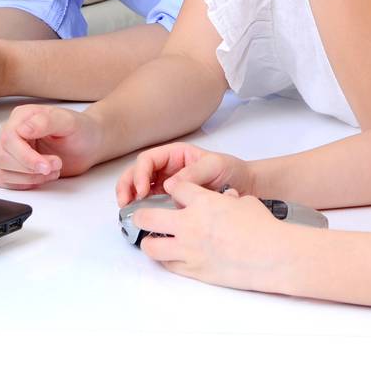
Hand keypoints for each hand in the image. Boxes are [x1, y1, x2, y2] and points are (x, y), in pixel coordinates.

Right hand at [0, 105, 104, 187]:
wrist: (88, 144)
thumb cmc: (80, 130)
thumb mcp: (69, 122)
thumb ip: (46, 122)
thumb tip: (22, 129)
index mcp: (22, 116)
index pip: (8, 138)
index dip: (25, 156)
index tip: (46, 165)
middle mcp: (12, 132)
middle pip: (2, 156)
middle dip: (30, 168)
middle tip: (56, 165)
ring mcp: (10, 150)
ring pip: (1, 170)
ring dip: (29, 177)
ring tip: (52, 170)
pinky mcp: (12, 167)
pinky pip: (3, 180)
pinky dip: (23, 184)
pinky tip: (42, 177)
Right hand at [116, 142, 253, 204]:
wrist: (245, 186)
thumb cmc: (231, 170)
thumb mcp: (215, 165)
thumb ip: (193, 173)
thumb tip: (169, 185)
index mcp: (175, 154)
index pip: (148, 160)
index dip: (140, 173)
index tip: (143, 190)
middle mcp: (167, 168)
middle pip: (138, 172)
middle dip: (127, 185)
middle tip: (125, 202)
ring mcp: (167, 184)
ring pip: (140, 187)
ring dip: (130, 197)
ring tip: (128, 210)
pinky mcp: (170, 201)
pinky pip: (151, 202)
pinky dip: (143, 208)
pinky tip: (142, 217)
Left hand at [132, 179, 299, 292]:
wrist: (273, 256)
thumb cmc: (263, 227)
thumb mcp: (244, 202)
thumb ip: (226, 200)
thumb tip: (225, 200)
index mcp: (203, 202)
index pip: (175, 189)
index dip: (175, 190)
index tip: (176, 194)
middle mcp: (190, 225)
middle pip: (146, 217)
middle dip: (141, 215)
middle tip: (143, 217)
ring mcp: (189, 250)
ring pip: (150, 246)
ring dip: (150, 241)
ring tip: (156, 239)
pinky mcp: (194, 271)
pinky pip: (169, 265)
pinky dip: (167, 259)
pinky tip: (173, 256)